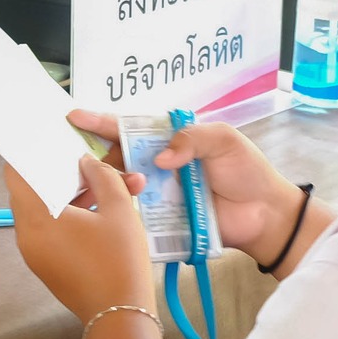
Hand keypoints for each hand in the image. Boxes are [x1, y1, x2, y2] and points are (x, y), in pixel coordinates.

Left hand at [4, 156, 154, 323]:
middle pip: (32, 192)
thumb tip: (86, 163)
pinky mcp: (48, 266)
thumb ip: (102, 176)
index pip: (15, 174)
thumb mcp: (118, 209)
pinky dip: (70, 216)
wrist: (120, 316)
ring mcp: (35, 254)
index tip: (49, 143)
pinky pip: (52, 231)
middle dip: (59, 174)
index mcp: (36, 218)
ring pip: (45, 212)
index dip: (29, 154)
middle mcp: (26, 235)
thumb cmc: (118, 259)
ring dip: (71, 196)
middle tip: (85, 161)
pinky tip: (102, 210)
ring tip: (106, 186)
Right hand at [68, 111, 303, 263]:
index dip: (101, 122)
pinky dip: (120, 214)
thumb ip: (192, 138)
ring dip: (106, 185)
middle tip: (72, 159)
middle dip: (94, 157)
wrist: (266, 215)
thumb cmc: (248, 172)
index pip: (130, 127)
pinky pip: (136, 217)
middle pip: (116, 158)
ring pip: (120, 187)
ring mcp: (158, 194)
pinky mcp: (163, 221)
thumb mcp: (224, 140)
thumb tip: (161, 158)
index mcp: (170, 141)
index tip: (73, 117)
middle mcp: (157, 166)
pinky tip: (102, 213)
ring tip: (94, 186)